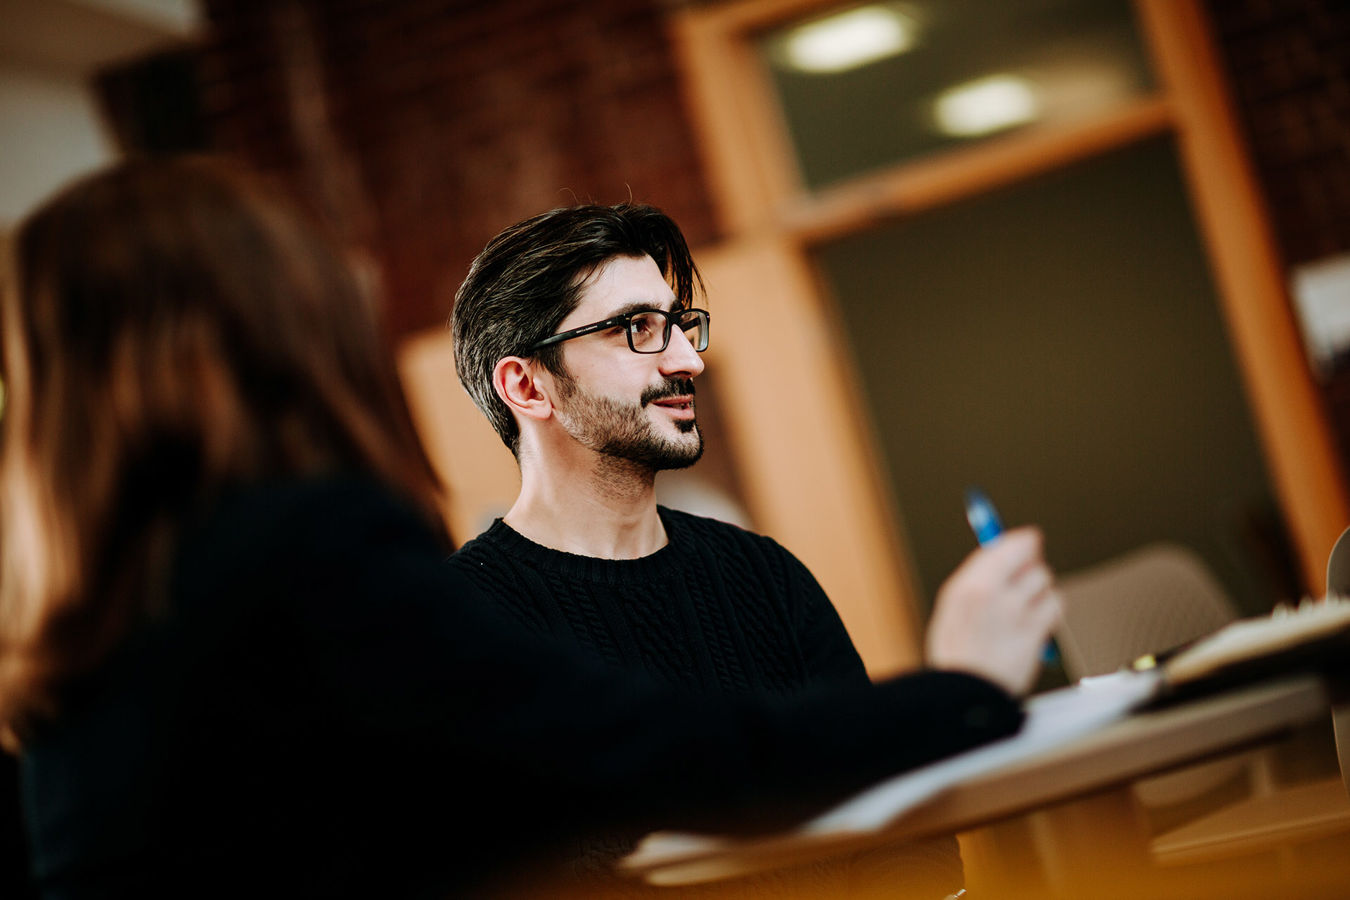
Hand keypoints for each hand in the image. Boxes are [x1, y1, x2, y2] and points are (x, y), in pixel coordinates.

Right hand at [925, 526, 1060, 695]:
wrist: (966, 693)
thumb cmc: (959, 653)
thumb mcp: (953, 606)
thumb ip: (978, 578)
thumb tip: (1003, 553)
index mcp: (967, 585)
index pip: (1004, 545)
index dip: (1021, 542)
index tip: (1029, 541)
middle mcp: (991, 594)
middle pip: (1030, 559)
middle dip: (1031, 566)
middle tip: (1026, 578)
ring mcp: (1015, 612)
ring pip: (1045, 581)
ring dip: (1041, 590)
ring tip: (1027, 609)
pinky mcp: (1035, 631)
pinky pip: (1056, 604)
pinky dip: (1051, 609)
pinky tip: (1038, 621)